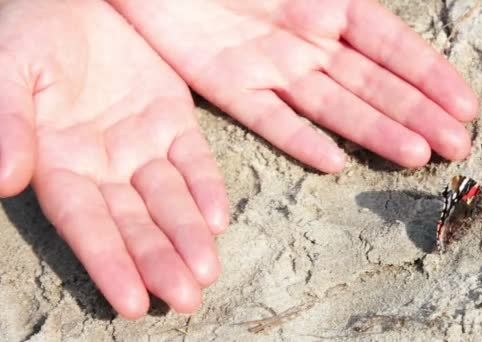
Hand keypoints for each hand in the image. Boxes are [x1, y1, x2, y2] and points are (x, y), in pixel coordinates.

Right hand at [0, 0, 227, 317]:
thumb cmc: (26, 32)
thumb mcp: (10, 72)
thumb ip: (9, 123)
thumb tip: (3, 178)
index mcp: (58, 164)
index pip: (85, 224)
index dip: (107, 262)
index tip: (129, 301)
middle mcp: (104, 166)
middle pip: (134, 224)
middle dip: (158, 261)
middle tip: (185, 299)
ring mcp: (143, 145)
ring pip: (170, 200)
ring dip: (189, 236)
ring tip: (207, 271)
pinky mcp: (174, 120)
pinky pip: (194, 159)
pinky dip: (207, 186)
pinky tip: (218, 218)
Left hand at [109, 0, 477, 171]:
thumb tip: (354, 7)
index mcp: (330, 2)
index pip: (391, 44)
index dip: (429, 75)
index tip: (465, 105)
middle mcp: (309, 41)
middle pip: (373, 83)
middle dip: (417, 113)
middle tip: (457, 146)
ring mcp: (272, 68)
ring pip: (334, 106)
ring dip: (375, 130)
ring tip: (415, 156)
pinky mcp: (230, 89)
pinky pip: (270, 119)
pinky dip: (299, 139)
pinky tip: (333, 161)